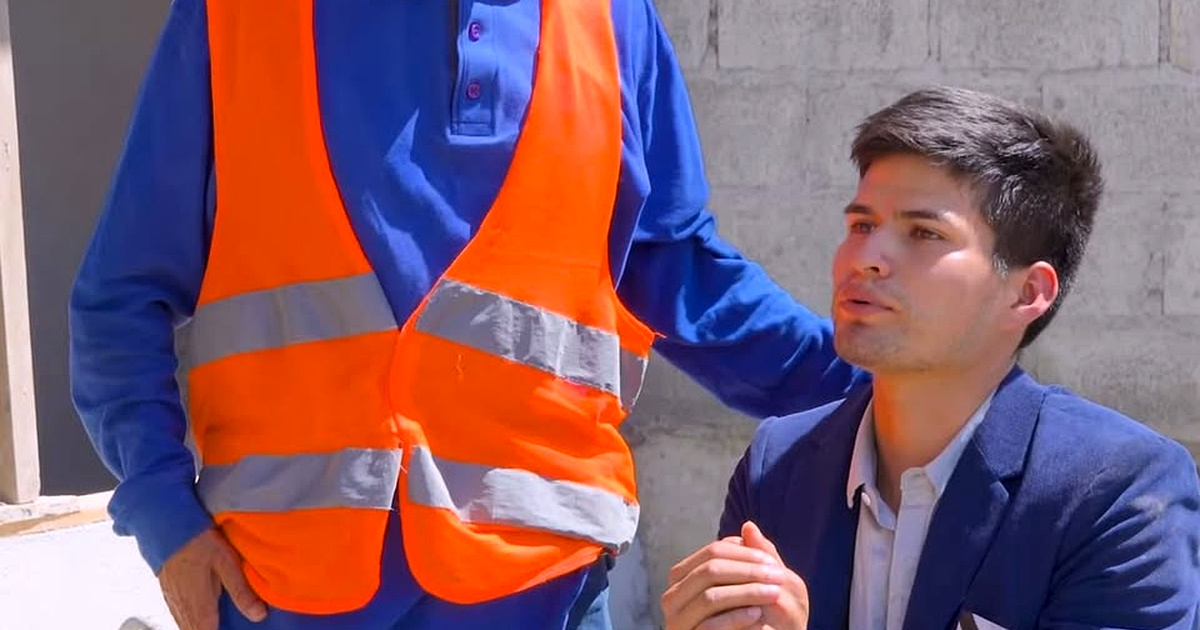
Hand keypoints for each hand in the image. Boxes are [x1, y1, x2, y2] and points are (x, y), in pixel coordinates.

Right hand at [158, 528, 266, 629]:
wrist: (169, 528)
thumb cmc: (199, 543)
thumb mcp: (226, 564)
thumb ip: (241, 591)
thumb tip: (259, 615)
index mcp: (200, 609)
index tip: (237, 627)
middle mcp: (184, 611)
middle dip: (216, 628)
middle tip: (232, 620)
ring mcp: (175, 604)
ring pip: (189, 626)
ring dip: (205, 625)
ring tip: (222, 617)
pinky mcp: (170, 596)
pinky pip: (183, 617)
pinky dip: (196, 618)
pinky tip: (208, 609)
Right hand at [661, 521, 808, 629]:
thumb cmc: (744, 617)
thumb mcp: (749, 585)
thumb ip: (749, 559)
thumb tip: (749, 526)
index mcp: (683, 576)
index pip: (712, 552)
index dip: (744, 553)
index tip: (772, 562)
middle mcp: (673, 596)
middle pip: (710, 570)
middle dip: (748, 571)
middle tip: (779, 576)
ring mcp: (677, 620)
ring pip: (710, 597)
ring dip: (747, 593)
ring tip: (774, 594)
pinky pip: (710, 626)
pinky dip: (736, 618)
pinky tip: (757, 614)